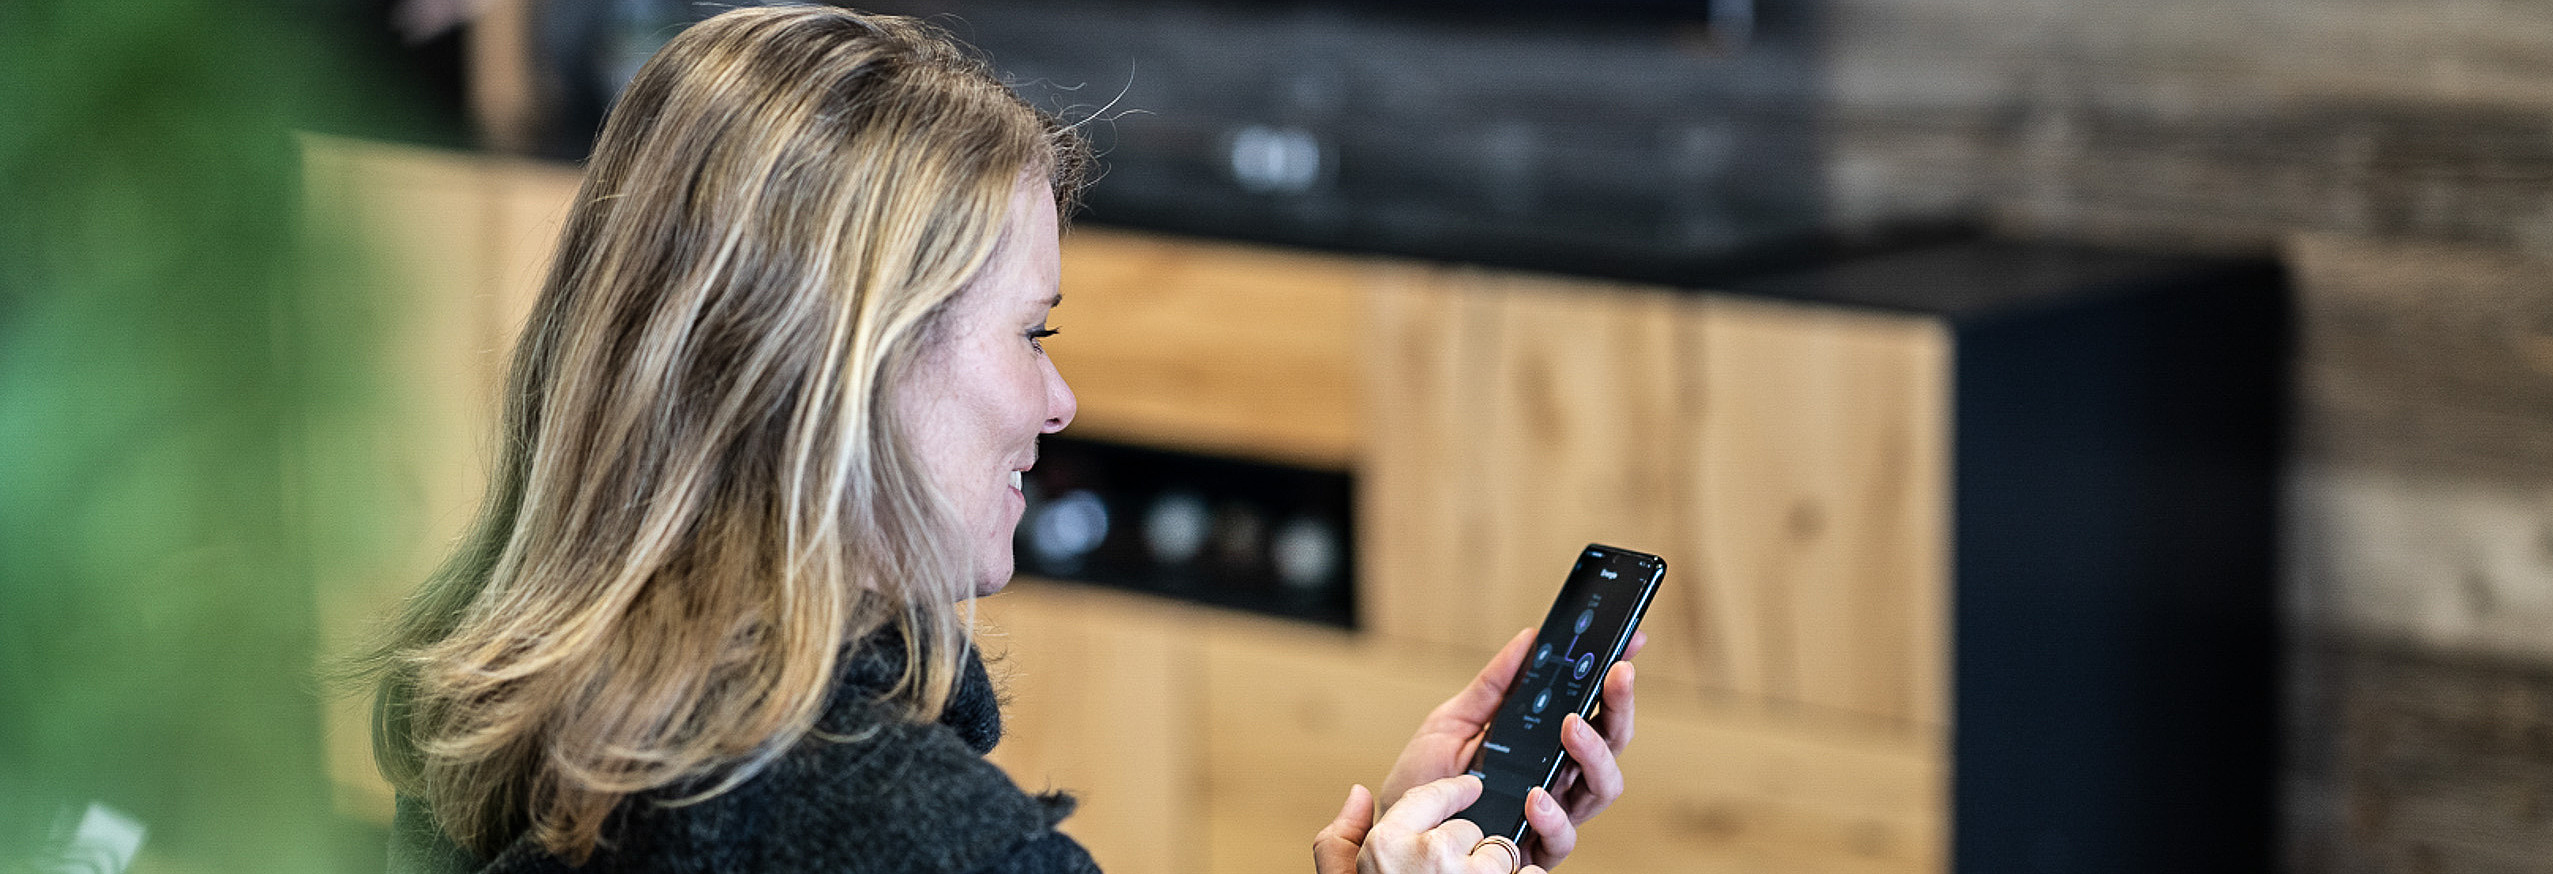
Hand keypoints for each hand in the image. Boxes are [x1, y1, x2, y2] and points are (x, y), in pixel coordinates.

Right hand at [1313, 777, 1549, 873]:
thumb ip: (1341, 841)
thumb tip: (1359, 794)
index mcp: (1386, 847)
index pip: (1428, 797)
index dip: (1453, 791)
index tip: (1470, 788)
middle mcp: (1429, 857)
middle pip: (1469, 830)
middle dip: (1467, 852)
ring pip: (1501, 853)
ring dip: (1494, 873)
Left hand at [1375, 628, 1643, 867]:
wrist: (1396, 824)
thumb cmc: (1426, 780)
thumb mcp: (1453, 721)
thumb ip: (1493, 686)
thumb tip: (1528, 640)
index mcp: (1545, 744)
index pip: (1594, 709)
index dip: (1616, 679)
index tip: (1629, 643)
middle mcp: (1557, 777)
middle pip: (1612, 743)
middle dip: (1619, 706)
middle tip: (1613, 675)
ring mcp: (1551, 814)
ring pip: (1603, 787)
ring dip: (1595, 753)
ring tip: (1571, 727)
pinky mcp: (1534, 849)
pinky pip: (1563, 837)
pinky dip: (1554, 817)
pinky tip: (1537, 797)